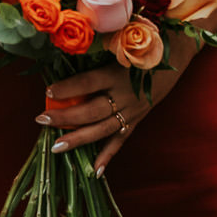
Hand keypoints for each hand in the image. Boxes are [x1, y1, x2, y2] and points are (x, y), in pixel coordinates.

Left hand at [41, 40, 192, 176]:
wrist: (175, 53)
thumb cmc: (141, 44)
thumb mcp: (118, 45)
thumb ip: (95, 53)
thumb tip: (62, 55)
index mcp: (118, 73)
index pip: (89, 82)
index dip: (69, 88)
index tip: (48, 91)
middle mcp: (125, 95)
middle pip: (92, 110)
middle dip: (66, 117)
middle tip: (41, 120)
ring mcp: (132, 110)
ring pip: (102, 129)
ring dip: (78, 139)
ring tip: (56, 147)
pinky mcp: (137, 120)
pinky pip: (120, 140)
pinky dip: (107, 156)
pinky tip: (94, 172)